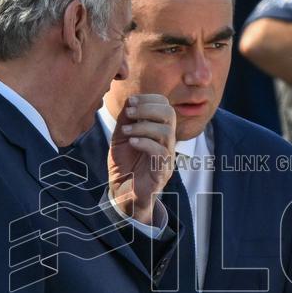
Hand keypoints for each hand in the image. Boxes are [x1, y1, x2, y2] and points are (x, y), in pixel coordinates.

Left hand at [108, 94, 175, 225]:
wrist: (122, 193)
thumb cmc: (124, 165)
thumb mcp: (121, 137)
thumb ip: (126, 119)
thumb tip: (130, 100)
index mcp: (159, 131)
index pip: (165, 106)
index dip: (149, 99)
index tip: (130, 102)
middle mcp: (166, 142)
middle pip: (170, 114)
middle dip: (148, 108)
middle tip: (129, 112)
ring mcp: (166, 157)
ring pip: (166, 132)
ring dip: (144, 126)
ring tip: (127, 130)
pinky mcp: (162, 172)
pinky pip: (161, 152)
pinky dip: (145, 143)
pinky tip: (132, 142)